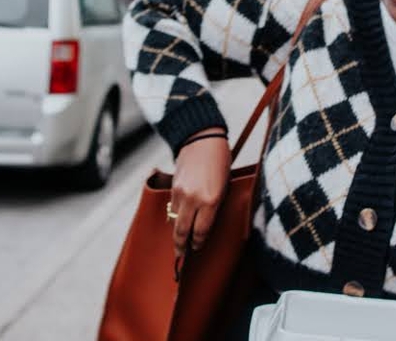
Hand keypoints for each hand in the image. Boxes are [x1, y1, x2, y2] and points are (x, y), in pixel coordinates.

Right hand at [168, 128, 231, 256]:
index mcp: (211, 200)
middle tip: (181, 254)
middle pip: (183, 231)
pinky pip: (172, 208)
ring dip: (176, 233)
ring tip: (178, 242)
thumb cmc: (220, 163)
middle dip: (182, 245)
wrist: (202, 140)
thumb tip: (203, 226)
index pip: (201, 231)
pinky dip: (174, 217)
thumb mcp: (224, 187)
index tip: (197, 248)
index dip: (198, 243)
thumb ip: (214, 207)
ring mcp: (181, 194)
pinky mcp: (172, 187)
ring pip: (174, 221)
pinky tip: (177, 221)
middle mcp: (194, 199)